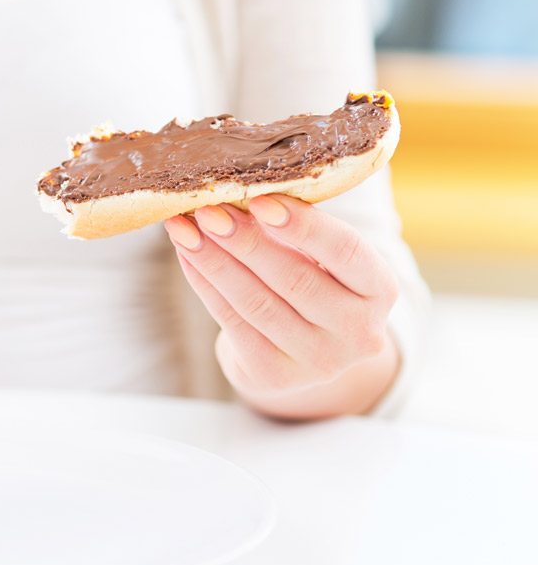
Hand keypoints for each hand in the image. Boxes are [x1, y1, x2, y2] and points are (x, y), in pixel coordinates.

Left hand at [163, 194, 399, 418]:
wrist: (301, 353)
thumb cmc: (312, 283)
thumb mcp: (323, 257)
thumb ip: (297, 227)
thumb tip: (239, 188)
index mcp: (380, 290)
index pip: (347, 251)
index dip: (303, 225)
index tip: (260, 199)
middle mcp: (359, 331)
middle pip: (295, 279)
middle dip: (245, 241)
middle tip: (207, 211)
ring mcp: (319, 361)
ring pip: (257, 303)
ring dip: (215, 262)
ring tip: (184, 230)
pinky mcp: (276, 376)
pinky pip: (232, 323)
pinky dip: (205, 285)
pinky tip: (187, 256)